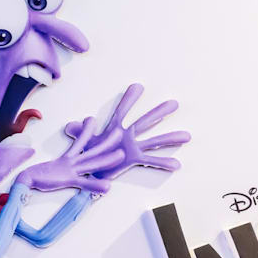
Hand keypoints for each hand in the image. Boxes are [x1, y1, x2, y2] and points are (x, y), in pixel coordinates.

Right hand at [15, 117, 123, 193]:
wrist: (23, 179)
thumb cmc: (34, 176)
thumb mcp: (45, 170)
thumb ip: (51, 168)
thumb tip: (48, 162)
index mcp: (65, 159)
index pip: (79, 143)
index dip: (86, 132)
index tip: (92, 120)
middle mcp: (70, 162)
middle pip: (92, 150)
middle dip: (105, 141)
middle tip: (119, 132)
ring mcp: (70, 170)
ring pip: (92, 162)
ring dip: (106, 159)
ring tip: (121, 155)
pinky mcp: (68, 180)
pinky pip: (84, 183)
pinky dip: (95, 185)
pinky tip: (107, 187)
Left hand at [63, 83, 188, 179]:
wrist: (92, 170)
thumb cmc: (91, 152)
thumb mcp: (85, 142)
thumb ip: (81, 133)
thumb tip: (70, 126)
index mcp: (115, 128)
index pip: (122, 111)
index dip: (128, 100)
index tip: (137, 86)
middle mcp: (128, 135)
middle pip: (145, 121)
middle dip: (158, 112)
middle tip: (174, 103)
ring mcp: (134, 147)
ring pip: (155, 141)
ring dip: (170, 137)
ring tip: (187, 135)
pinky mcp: (135, 159)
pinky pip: (151, 161)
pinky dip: (163, 163)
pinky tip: (176, 164)